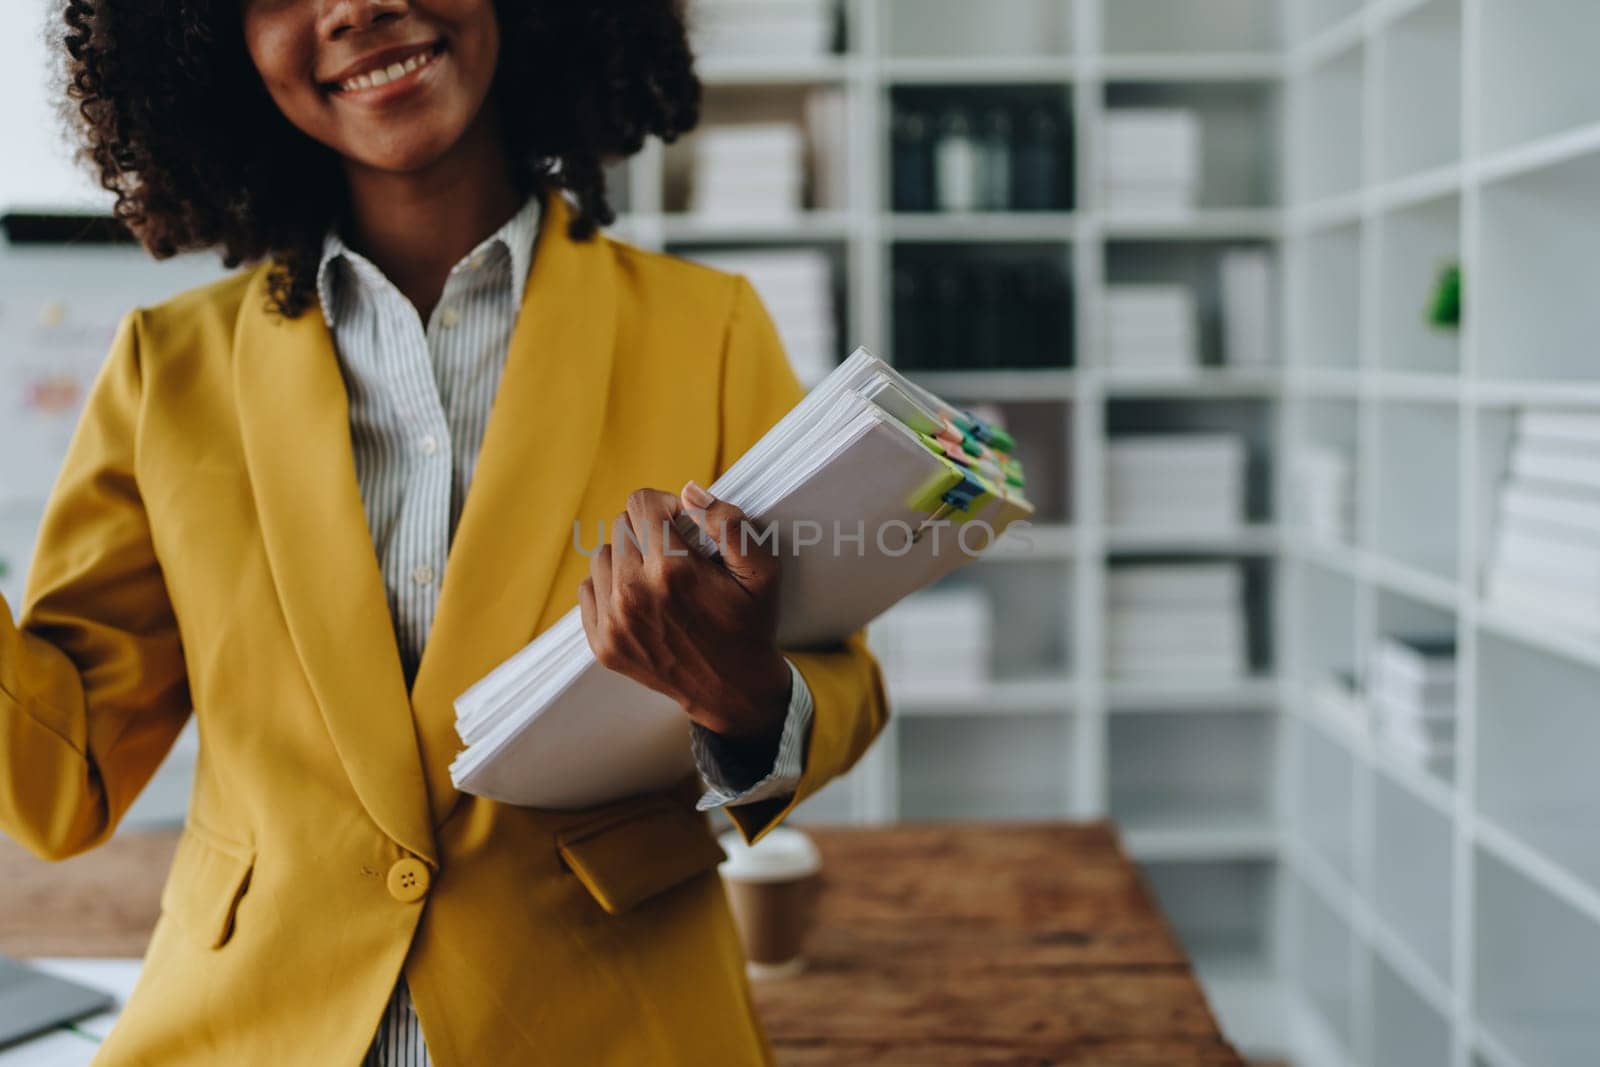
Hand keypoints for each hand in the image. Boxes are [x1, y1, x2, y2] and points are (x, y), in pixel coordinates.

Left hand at [578, 482, 790, 751]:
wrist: (732, 690)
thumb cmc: (749, 625)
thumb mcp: (761, 571)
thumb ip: (728, 524)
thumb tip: (688, 493)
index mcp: (673, 570)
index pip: (641, 503)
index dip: (666, 506)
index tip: (683, 525)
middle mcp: (634, 593)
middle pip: (621, 526)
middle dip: (648, 532)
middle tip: (676, 556)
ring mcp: (613, 622)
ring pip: (601, 556)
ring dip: (626, 558)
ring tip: (656, 579)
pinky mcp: (602, 643)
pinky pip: (588, 589)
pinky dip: (609, 588)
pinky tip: (640, 601)